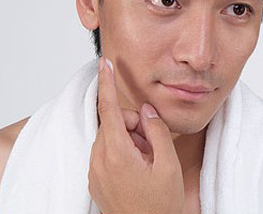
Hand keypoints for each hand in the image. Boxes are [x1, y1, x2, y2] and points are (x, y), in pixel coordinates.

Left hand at [88, 57, 184, 213]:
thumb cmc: (159, 205)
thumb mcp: (167, 164)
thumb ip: (156, 130)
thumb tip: (145, 110)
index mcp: (117, 154)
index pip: (109, 109)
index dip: (107, 83)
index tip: (104, 63)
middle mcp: (100, 160)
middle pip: (115, 123)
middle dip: (135, 125)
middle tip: (152, 146)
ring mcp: (95, 170)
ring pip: (112, 136)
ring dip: (131, 139)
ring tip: (147, 161)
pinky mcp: (96, 177)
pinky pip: (108, 150)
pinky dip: (123, 150)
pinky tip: (137, 168)